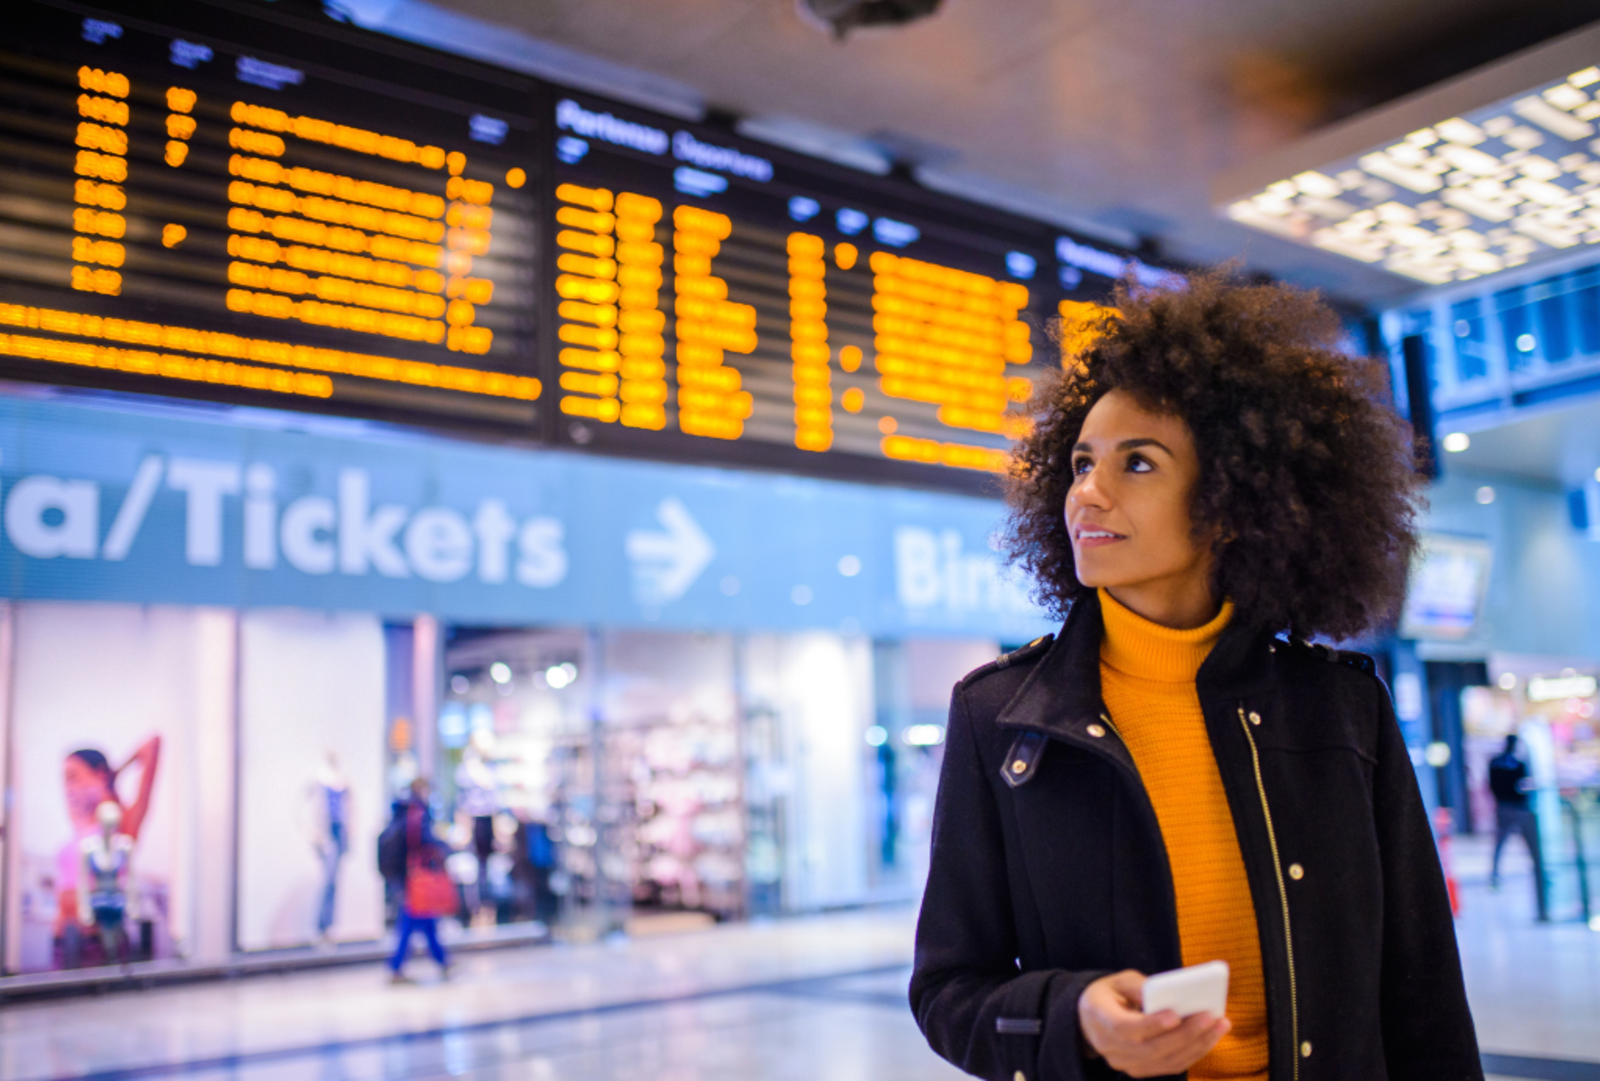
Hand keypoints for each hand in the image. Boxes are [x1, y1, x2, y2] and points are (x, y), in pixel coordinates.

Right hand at [1077, 970, 1229, 1077]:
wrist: (1090, 1020)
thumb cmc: (1109, 994)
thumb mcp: (1118, 980)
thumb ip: (1139, 986)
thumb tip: (1165, 994)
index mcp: (1099, 1018)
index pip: (1125, 1029)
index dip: (1151, 1025)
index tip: (1176, 1015)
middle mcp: (1110, 1047)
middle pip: (1152, 1049)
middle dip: (1185, 1034)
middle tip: (1211, 1017)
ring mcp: (1125, 1063)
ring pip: (1165, 1061)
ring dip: (1196, 1045)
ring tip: (1220, 1025)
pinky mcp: (1140, 1070)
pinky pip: (1170, 1066)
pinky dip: (1193, 1053)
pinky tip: (1209, 1037)